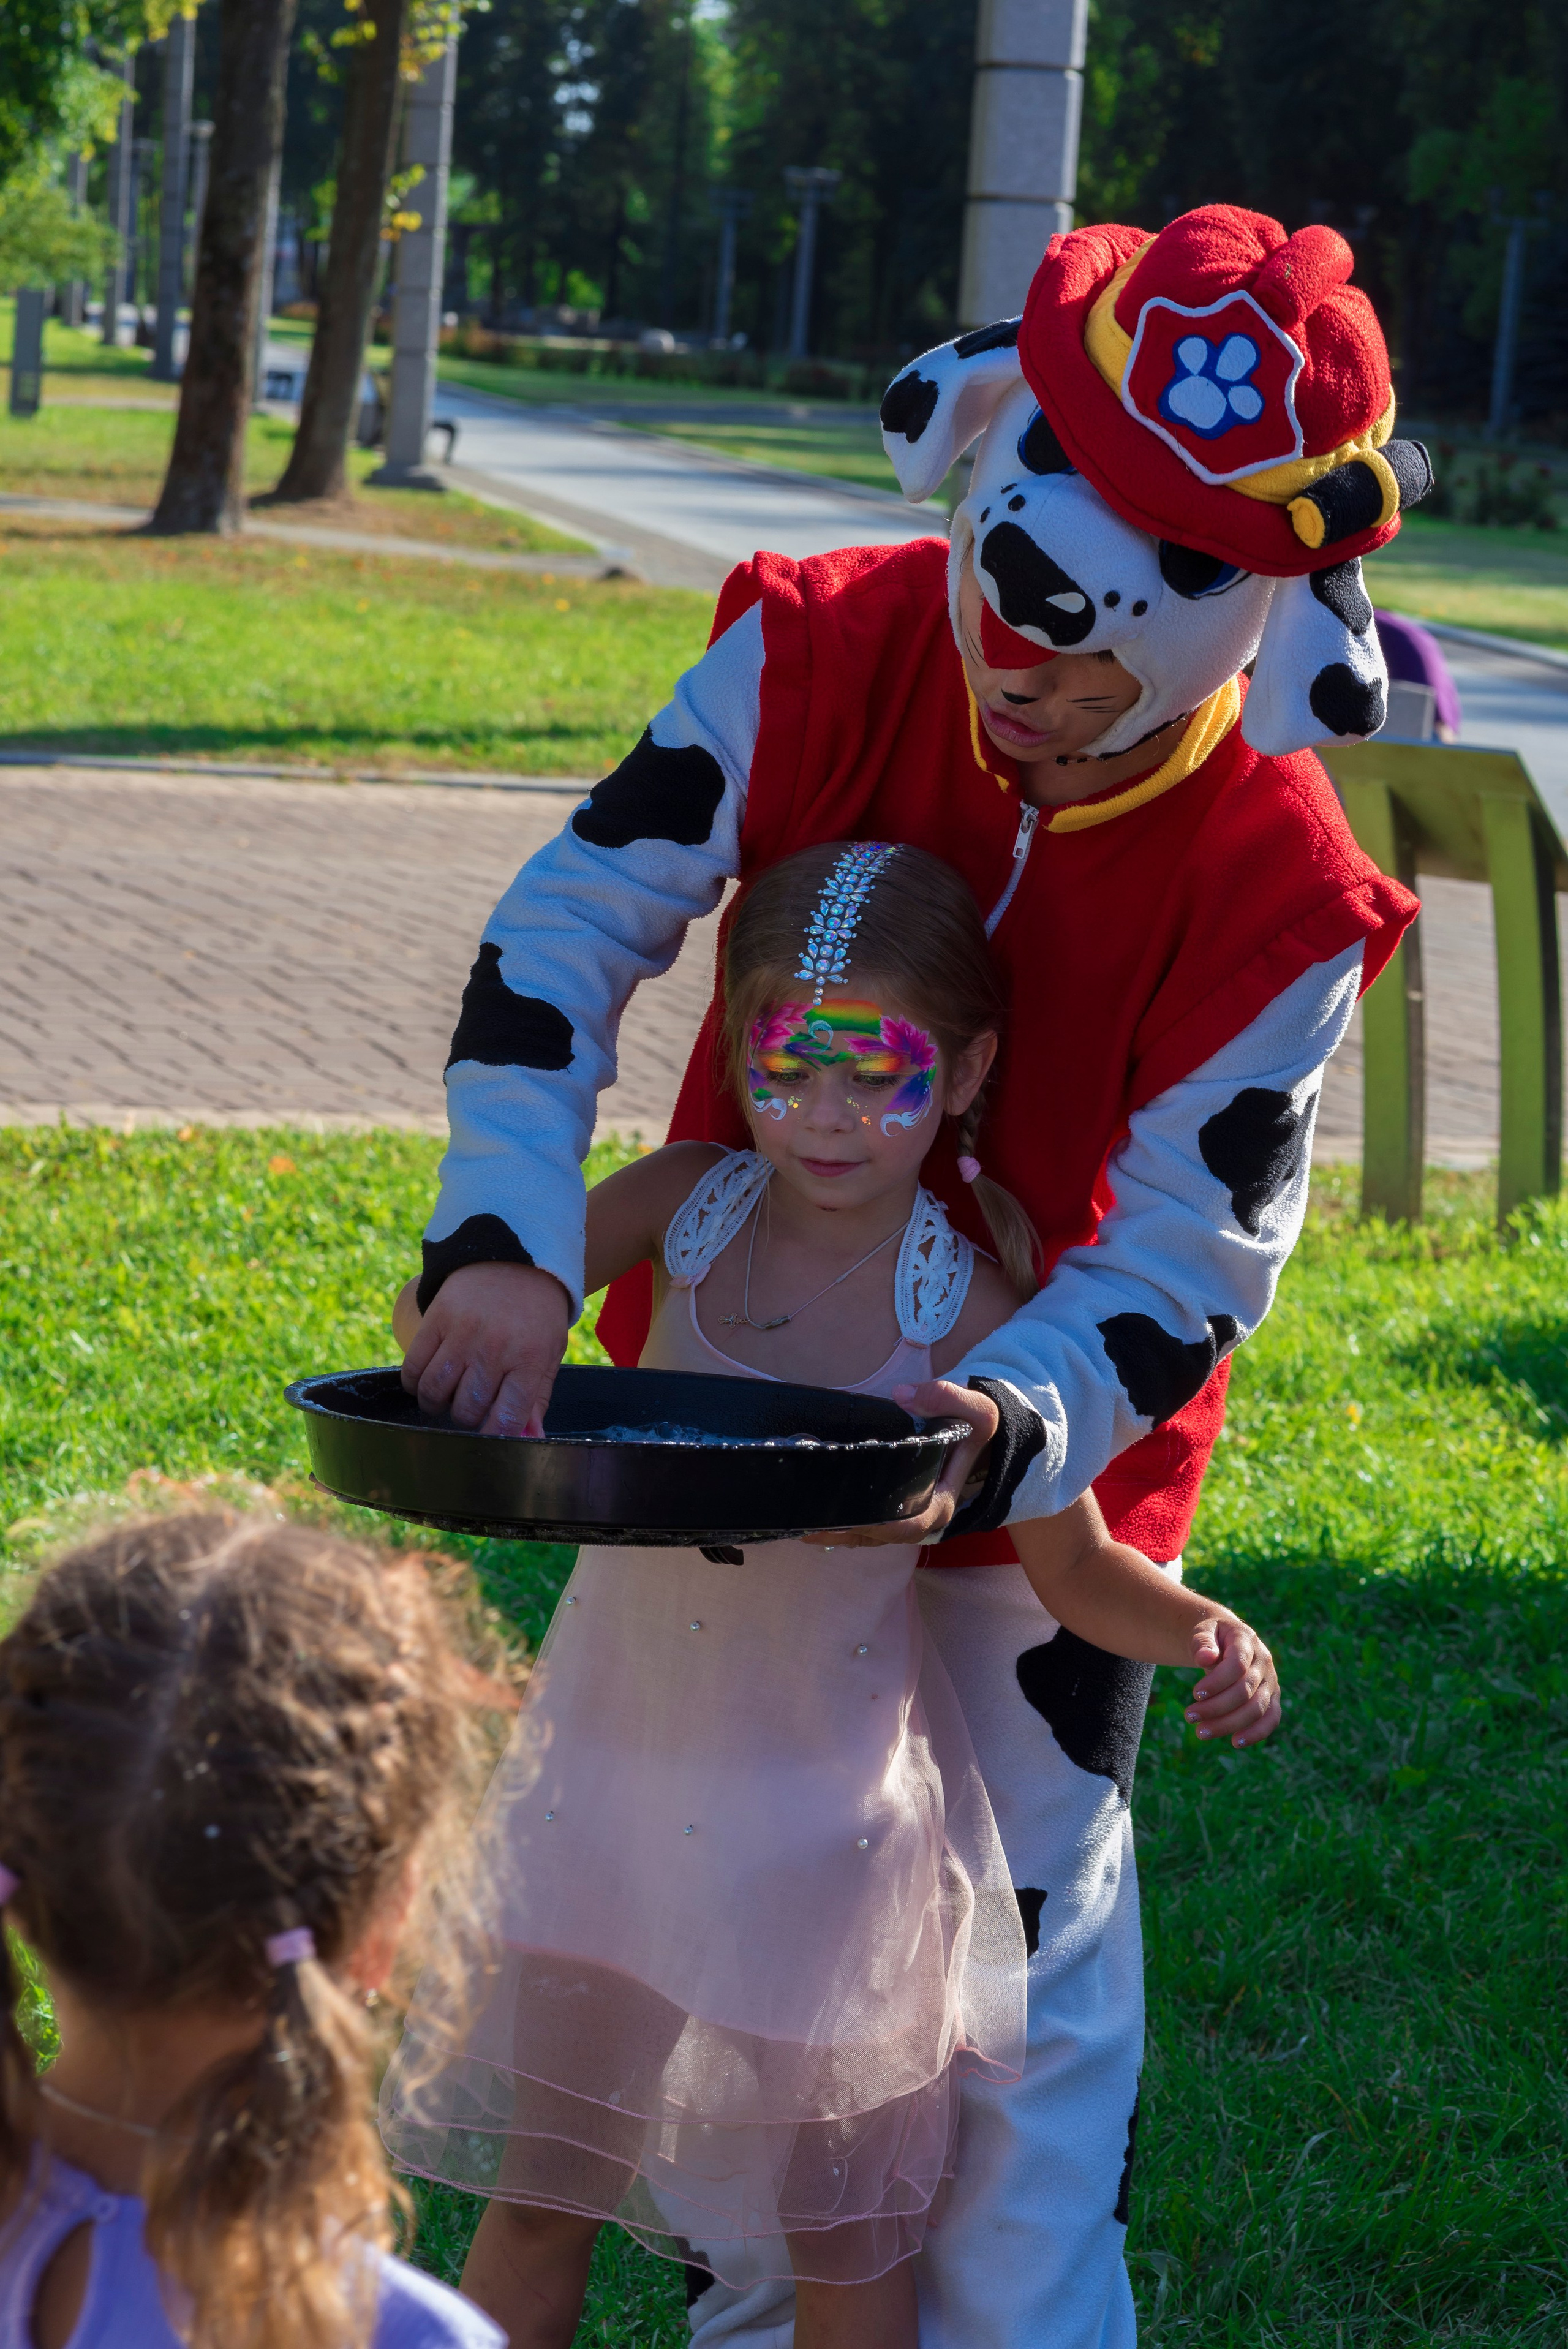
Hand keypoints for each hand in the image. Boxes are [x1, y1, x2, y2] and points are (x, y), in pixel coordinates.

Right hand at [399, 1260, 571, 1436]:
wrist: (517, 1259)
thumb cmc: (536, 1317)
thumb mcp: (549, 1354)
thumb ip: (537, 1399)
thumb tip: (530, 1439)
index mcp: (529, 1360)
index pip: (505, 1418)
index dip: (492, 1439)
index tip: (488, 1440)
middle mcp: (495, 1348)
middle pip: (465, 1409)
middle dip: (465, 1419)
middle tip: (470, 1408)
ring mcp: (462, 1332)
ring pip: (434, 1392)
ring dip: (437, 1404)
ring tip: (447, 1396)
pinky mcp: (436, 1318)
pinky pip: (413, 1367)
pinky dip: (415, 1384)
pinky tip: (427, 1381)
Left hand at [799, 1379, 998, 1548]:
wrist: (973, 1432)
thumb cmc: (973, 1425)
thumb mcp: (976, 1408)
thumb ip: (946, 1397)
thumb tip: (902, 1397)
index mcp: (940, 1503)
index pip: (907, 1525)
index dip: (876, 1525)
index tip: (842, 1517)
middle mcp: (921, 1518)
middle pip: (878, 1536)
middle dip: (841, 1533)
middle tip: (803, 1523)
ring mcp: (905, 1517)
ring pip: (866, 1536)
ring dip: (834, 1533)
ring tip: (798, 1523)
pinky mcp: (892, 1508)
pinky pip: (863, 1526)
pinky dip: (838, 1524)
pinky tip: (810, 1515)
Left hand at [1186, 1617, 1280, 1747]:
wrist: (1226, 1638)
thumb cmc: (1211, 1636)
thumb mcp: (1202, 1630)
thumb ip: (1202, 1641)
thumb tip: (1204, 1658)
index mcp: (1247, 1640)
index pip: (1237, 1664)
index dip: (1217, 1682)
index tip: (1195, 1694)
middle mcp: (1264, 1661)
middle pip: (1245, 1691)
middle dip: (1216, 1707)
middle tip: (1189, 1717)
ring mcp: (1270, 1680)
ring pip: (1256, 1708)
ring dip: (1229, 1724)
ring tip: (1201, 1732)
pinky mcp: (1271, 1697)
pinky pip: (1271, 1718)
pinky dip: (1256, 1733)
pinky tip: (1235, 1742)